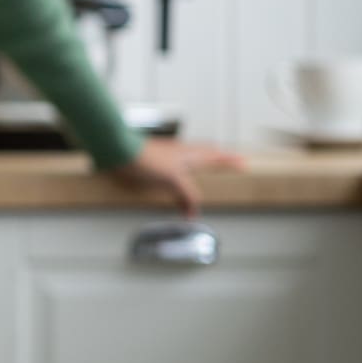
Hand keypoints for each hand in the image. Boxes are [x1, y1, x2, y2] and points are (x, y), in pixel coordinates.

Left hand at [108, 137, 245, 216]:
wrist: (117, 151)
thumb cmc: (145, 159)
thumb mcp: (174, 179)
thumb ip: (187, 195)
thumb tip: (193, 211)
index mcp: (190, 154)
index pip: (216, 156)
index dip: (230, 160)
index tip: (244, 163)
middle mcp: (180, 153)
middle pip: (204, 154)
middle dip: (217, 158)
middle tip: (227, 162)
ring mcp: (165, 157)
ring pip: (188, 161)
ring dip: (198, 165)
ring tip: (203, 173)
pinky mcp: (152, 163)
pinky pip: (171, 170)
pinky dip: (178, 177)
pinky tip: (173, 183)